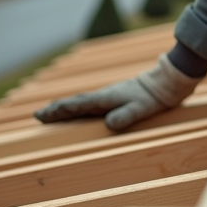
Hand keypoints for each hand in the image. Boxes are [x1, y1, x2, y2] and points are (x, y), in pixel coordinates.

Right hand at [34, 54, 201, 130]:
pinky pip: (92, 105)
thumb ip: (126, 116)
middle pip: (75, 103)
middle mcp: (104, 96)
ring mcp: (110, 97)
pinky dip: (79, 109)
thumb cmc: (155, 97)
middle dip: (56, 109)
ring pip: (82, 103)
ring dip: (66, 109)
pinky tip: (80, 115)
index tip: (40, 115)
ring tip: (52, 115)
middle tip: (38, 116)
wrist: (167, 82)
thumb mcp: (141, 108)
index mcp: (106, 98)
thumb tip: (108, 125)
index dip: (58, 110)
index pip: (76, 105)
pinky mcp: (116, 99)